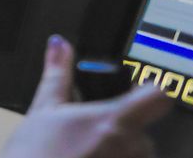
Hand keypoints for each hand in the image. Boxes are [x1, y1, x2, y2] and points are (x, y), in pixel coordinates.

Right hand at [0, 35, 173, 157]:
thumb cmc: (35, 154)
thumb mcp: (43, 109)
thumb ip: (58, 74)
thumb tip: (59, 44)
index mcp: (114, 120)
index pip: (158, 97)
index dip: (147, 91)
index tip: (133, 94)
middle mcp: (132, 147)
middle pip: (143, 130)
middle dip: (121, 130)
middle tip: (89, 133)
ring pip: (136, 153)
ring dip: (118, 151)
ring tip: (86, 153)